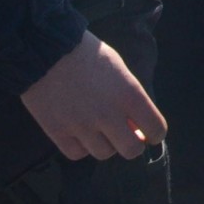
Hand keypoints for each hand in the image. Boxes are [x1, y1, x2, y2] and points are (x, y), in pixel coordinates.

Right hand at [21, 33, 165, 161]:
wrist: (48, 50)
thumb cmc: (89, 54)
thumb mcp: (120, 70)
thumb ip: (130, 98)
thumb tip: (136, 125)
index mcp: (130, 95)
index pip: (156, 129)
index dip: (155, 134)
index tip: (150, 133)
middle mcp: (108, 114)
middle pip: (132, 151)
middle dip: (133, 144)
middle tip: (126, 135)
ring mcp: (82, 126)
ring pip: (104, 154)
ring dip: (106, 144)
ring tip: (100, 129)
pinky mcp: (57, 132)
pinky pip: (77, 154)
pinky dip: (82, 147)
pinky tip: (80, 133)